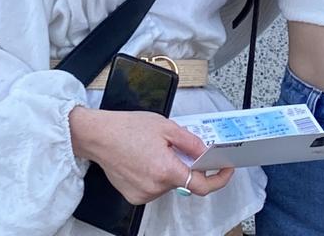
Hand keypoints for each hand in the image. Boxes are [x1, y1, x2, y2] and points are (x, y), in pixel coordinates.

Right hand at [70, 107, 233, 204]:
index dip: (218, 179)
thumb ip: (191, 142)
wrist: (98, 136)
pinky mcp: (134, 197)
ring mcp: (143, 194)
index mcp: (166, 169)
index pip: (201, 185)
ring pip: (169, 184)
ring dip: (169, 170)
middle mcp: (154, 187)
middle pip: (184, 180)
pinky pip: (155, 188)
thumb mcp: (166, 127)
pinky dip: (156, 176)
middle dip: (185, 164)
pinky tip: (145, 160)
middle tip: (174, 146)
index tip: (225, 170)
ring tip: (153, 151)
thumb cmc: (127, 128)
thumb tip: (207, 152)